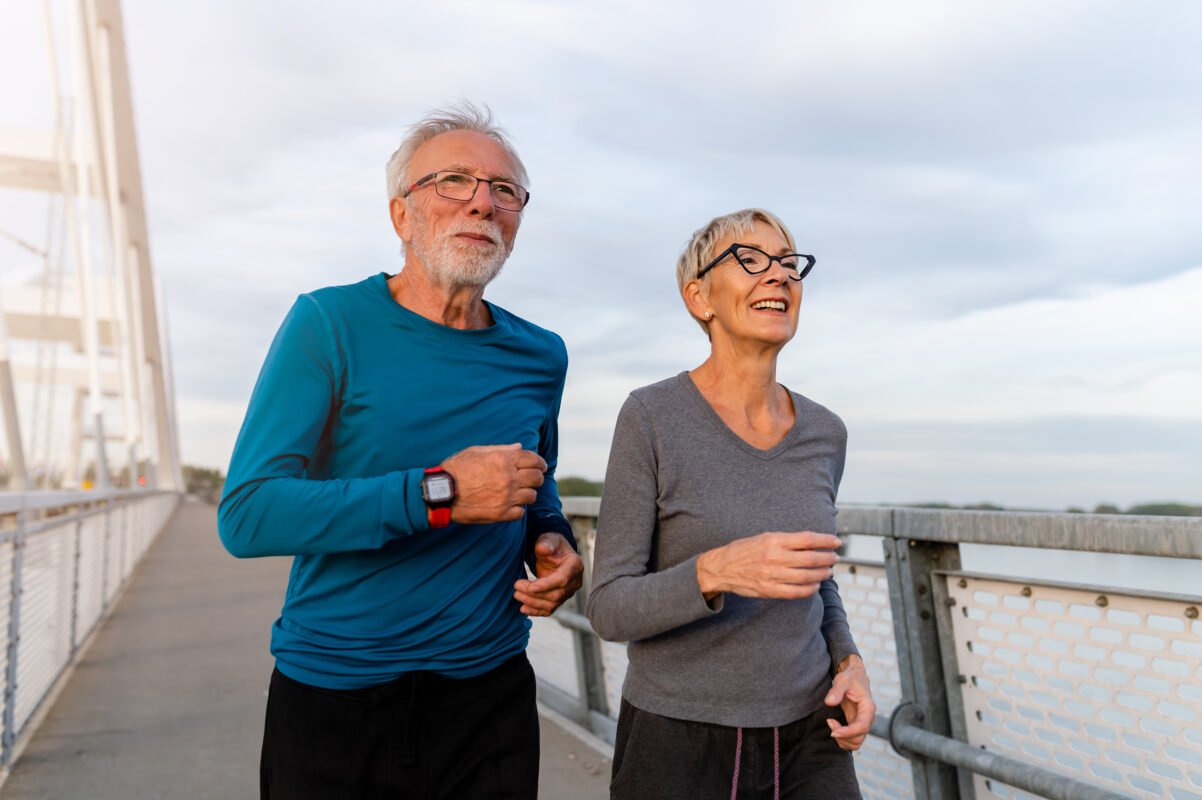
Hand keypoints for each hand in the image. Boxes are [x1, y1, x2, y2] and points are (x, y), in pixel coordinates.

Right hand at [441, 444, 545, 523]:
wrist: (442, 492)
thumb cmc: (456, 468)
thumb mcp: (477, 451)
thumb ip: (501, 449)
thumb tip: (520, 447)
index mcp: (503, 459)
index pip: (534, 460)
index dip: (539, 463)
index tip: (540, 466)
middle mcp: (508, 478)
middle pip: (537, 478)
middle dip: (536, 477)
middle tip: (532, 479)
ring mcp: (506, 497)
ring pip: (531, 496)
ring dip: (527, 493)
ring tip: (519, 493)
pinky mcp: (500, 514)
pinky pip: (520, 512)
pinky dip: (517, 509)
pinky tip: (510, 504)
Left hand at [513, 533, 583, 615]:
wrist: (554, 553)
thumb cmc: (552, 545)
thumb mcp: (549, 539)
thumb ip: (546, 544)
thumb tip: (543, 549)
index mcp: (575, 565)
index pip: (562, 580)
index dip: (546, 585)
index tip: (530, 587)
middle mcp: (575, 581)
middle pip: (556, 595)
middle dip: (535, 594)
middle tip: (516, 587)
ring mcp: (568, 592)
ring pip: (551, 604)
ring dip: (532, 603)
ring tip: (517, 595)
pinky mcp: (560, 599)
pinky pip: (549, 610)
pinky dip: (536, 611)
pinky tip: (523, 609)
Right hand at [695, 531, 839, 600]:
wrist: (721, 568)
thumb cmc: (744, 550)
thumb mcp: (764, 537)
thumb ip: (786, 541)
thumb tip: (812, 543)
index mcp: (773, 540)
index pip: (807, 540)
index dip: (825, 541)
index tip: (836, 541)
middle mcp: (774, 557)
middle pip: (811, 559)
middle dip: (827, 558)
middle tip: (835, 558)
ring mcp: (772, 575)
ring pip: (807, 576)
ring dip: (822, 574)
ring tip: (828, 571)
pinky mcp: (769, 590)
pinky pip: (796, 592)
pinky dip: (810, 589)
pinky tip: (815, 585)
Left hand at [825, 654, 874, 750]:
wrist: (854, 676)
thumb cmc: (850, 677)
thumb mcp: (843, 680)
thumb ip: (836, 690)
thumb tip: (829, 702)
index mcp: (868, 708)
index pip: (862, 727)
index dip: (847, 732)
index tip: (833, 731)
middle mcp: (868, 718)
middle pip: (859, 738)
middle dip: (842, 736)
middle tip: (829, 721)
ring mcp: (863, 723)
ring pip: (856, 743)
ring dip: (842, 740)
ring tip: (831, 724)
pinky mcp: (857, 725)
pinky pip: (852, 740)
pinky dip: (843, 739)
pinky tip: (835, 727)